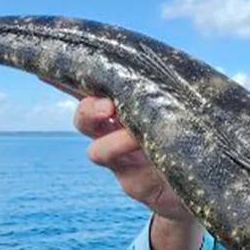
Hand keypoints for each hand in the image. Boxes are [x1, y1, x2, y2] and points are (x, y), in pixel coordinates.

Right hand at [41, 79, 192, 222]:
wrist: (204, 182)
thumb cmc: (191, 137)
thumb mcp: (179, 109)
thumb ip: (164, 93)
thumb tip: (162, 63)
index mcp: (121, 110)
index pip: (88, 91)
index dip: (63, 80)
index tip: (44, 70)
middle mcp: (114, 135)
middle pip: (84, 120)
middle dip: (89, 110)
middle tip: (107, 106)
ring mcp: (122, 163)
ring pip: (98, 151)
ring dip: (114, 141)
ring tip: (136, 136)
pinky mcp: (136, 186)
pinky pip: (131, 179)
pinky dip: (142, 169)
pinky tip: (157, 159)